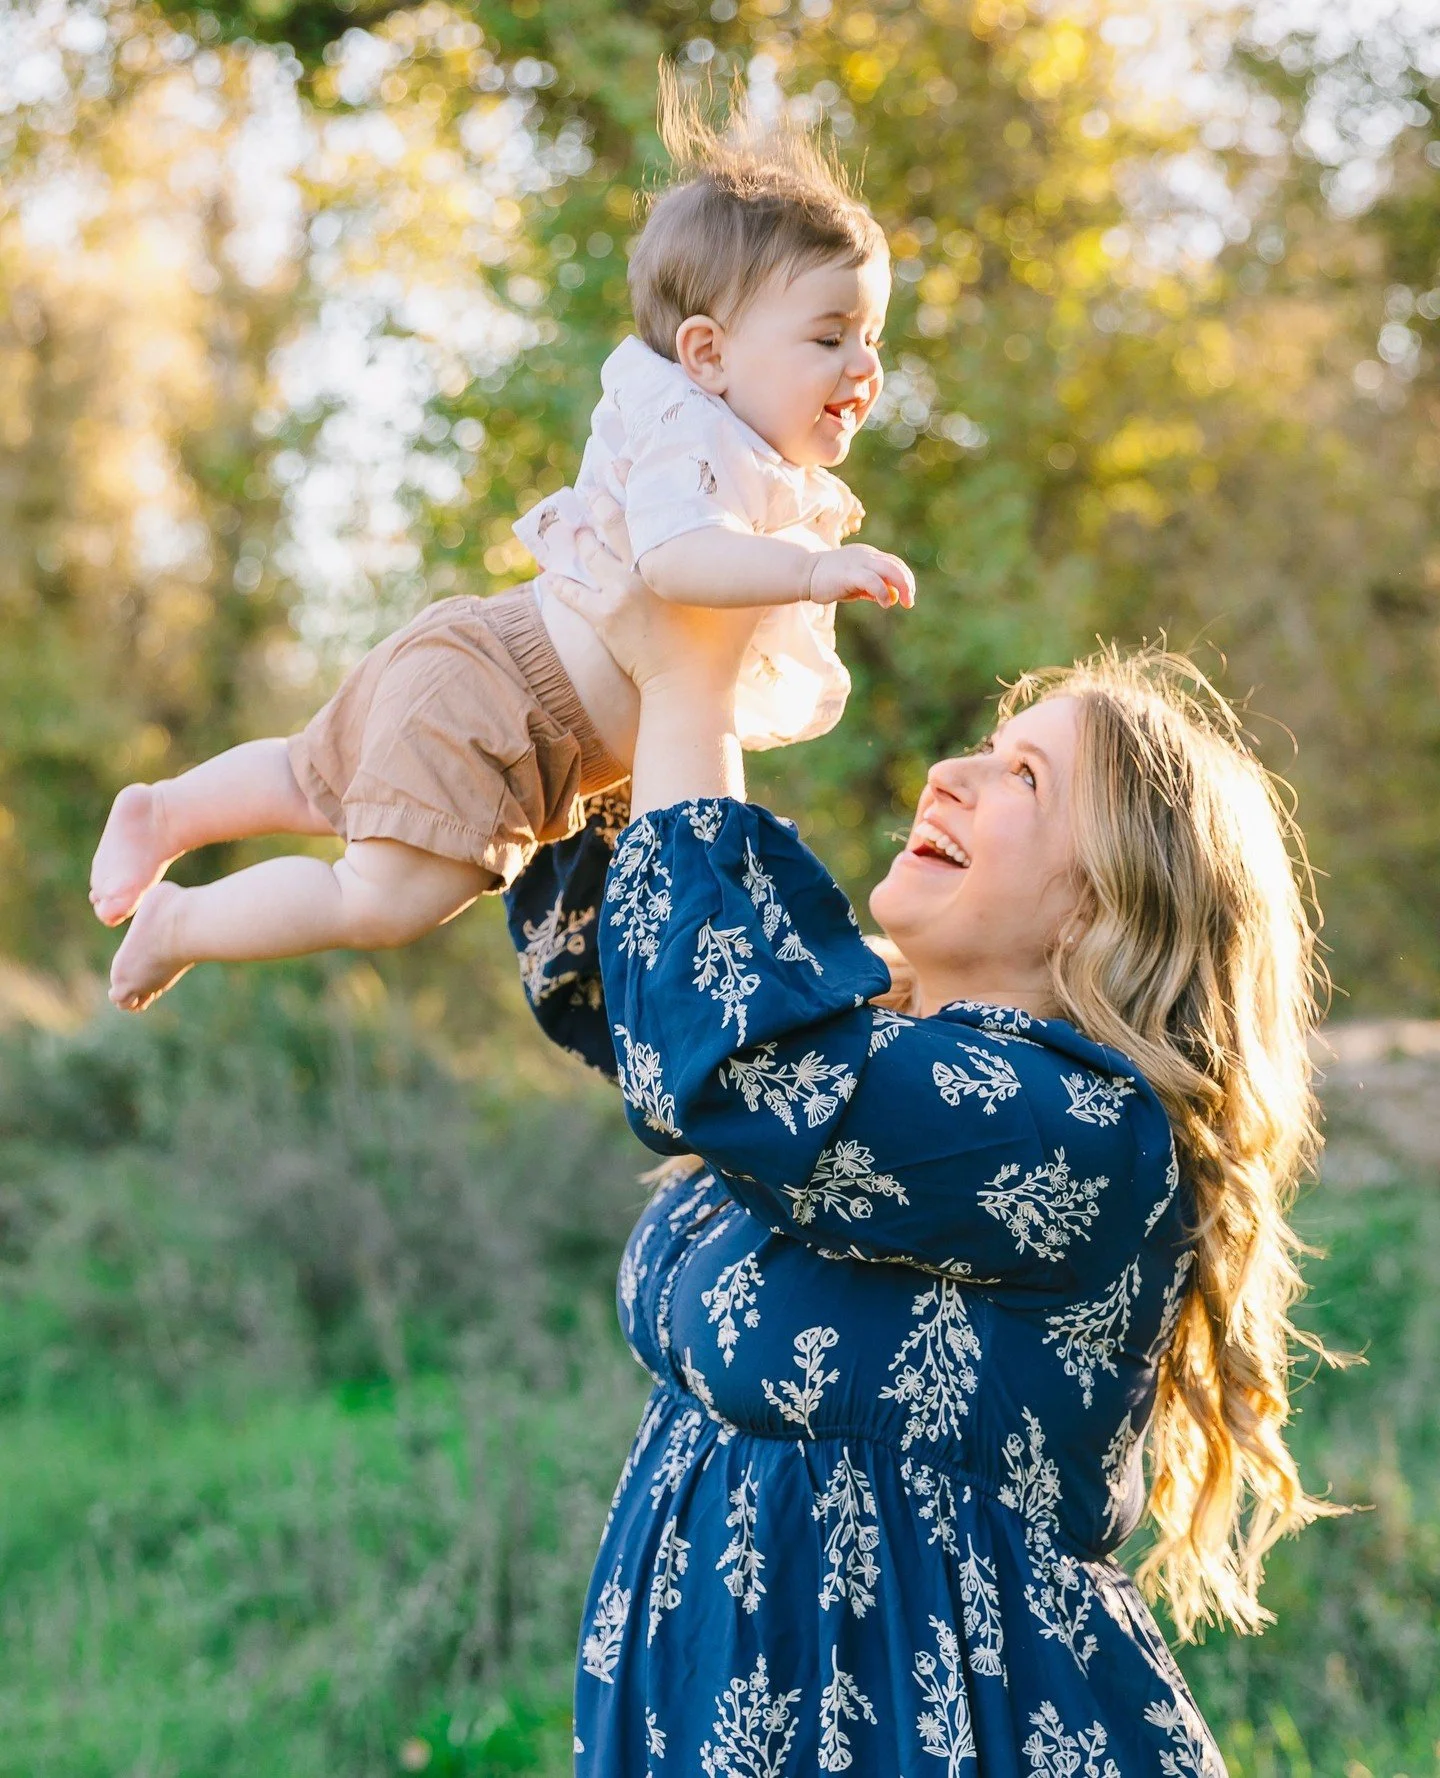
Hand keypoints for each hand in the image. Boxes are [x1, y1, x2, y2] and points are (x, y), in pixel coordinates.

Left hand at [547, 492, 763, 696]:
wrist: (690, 687)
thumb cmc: (724, 646)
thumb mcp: (750, 600)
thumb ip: (758, 565)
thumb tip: (778, 538)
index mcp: (674, 558)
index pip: (648, 510)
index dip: (632, 484)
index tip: (621, 463)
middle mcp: (643, 567)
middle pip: (614, 523)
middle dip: (602, 499)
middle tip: (596, 481)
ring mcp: (618, 592)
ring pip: (592, 554)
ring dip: (582, 538)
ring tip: (575, 525)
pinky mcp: (602, 618)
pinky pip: (572, 594)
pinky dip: (561, 581)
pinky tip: (549, 572)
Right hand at [805, 544, 915, 608]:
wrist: (803, 574)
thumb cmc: (828, 581)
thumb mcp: (854, 585)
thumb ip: (872, 588)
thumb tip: (892, 597)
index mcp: (868, 555)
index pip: (894, 563)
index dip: (905, 579)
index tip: (907, 596)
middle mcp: (866, 555)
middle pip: (896, 565)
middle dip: (907, 583)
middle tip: (910, 602)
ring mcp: (858, 562)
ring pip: (890, 569)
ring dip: (902, 586)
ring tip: (903, 603)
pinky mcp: (850, 573)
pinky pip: (873, 580)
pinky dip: (883, 592)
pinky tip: (885, 603)